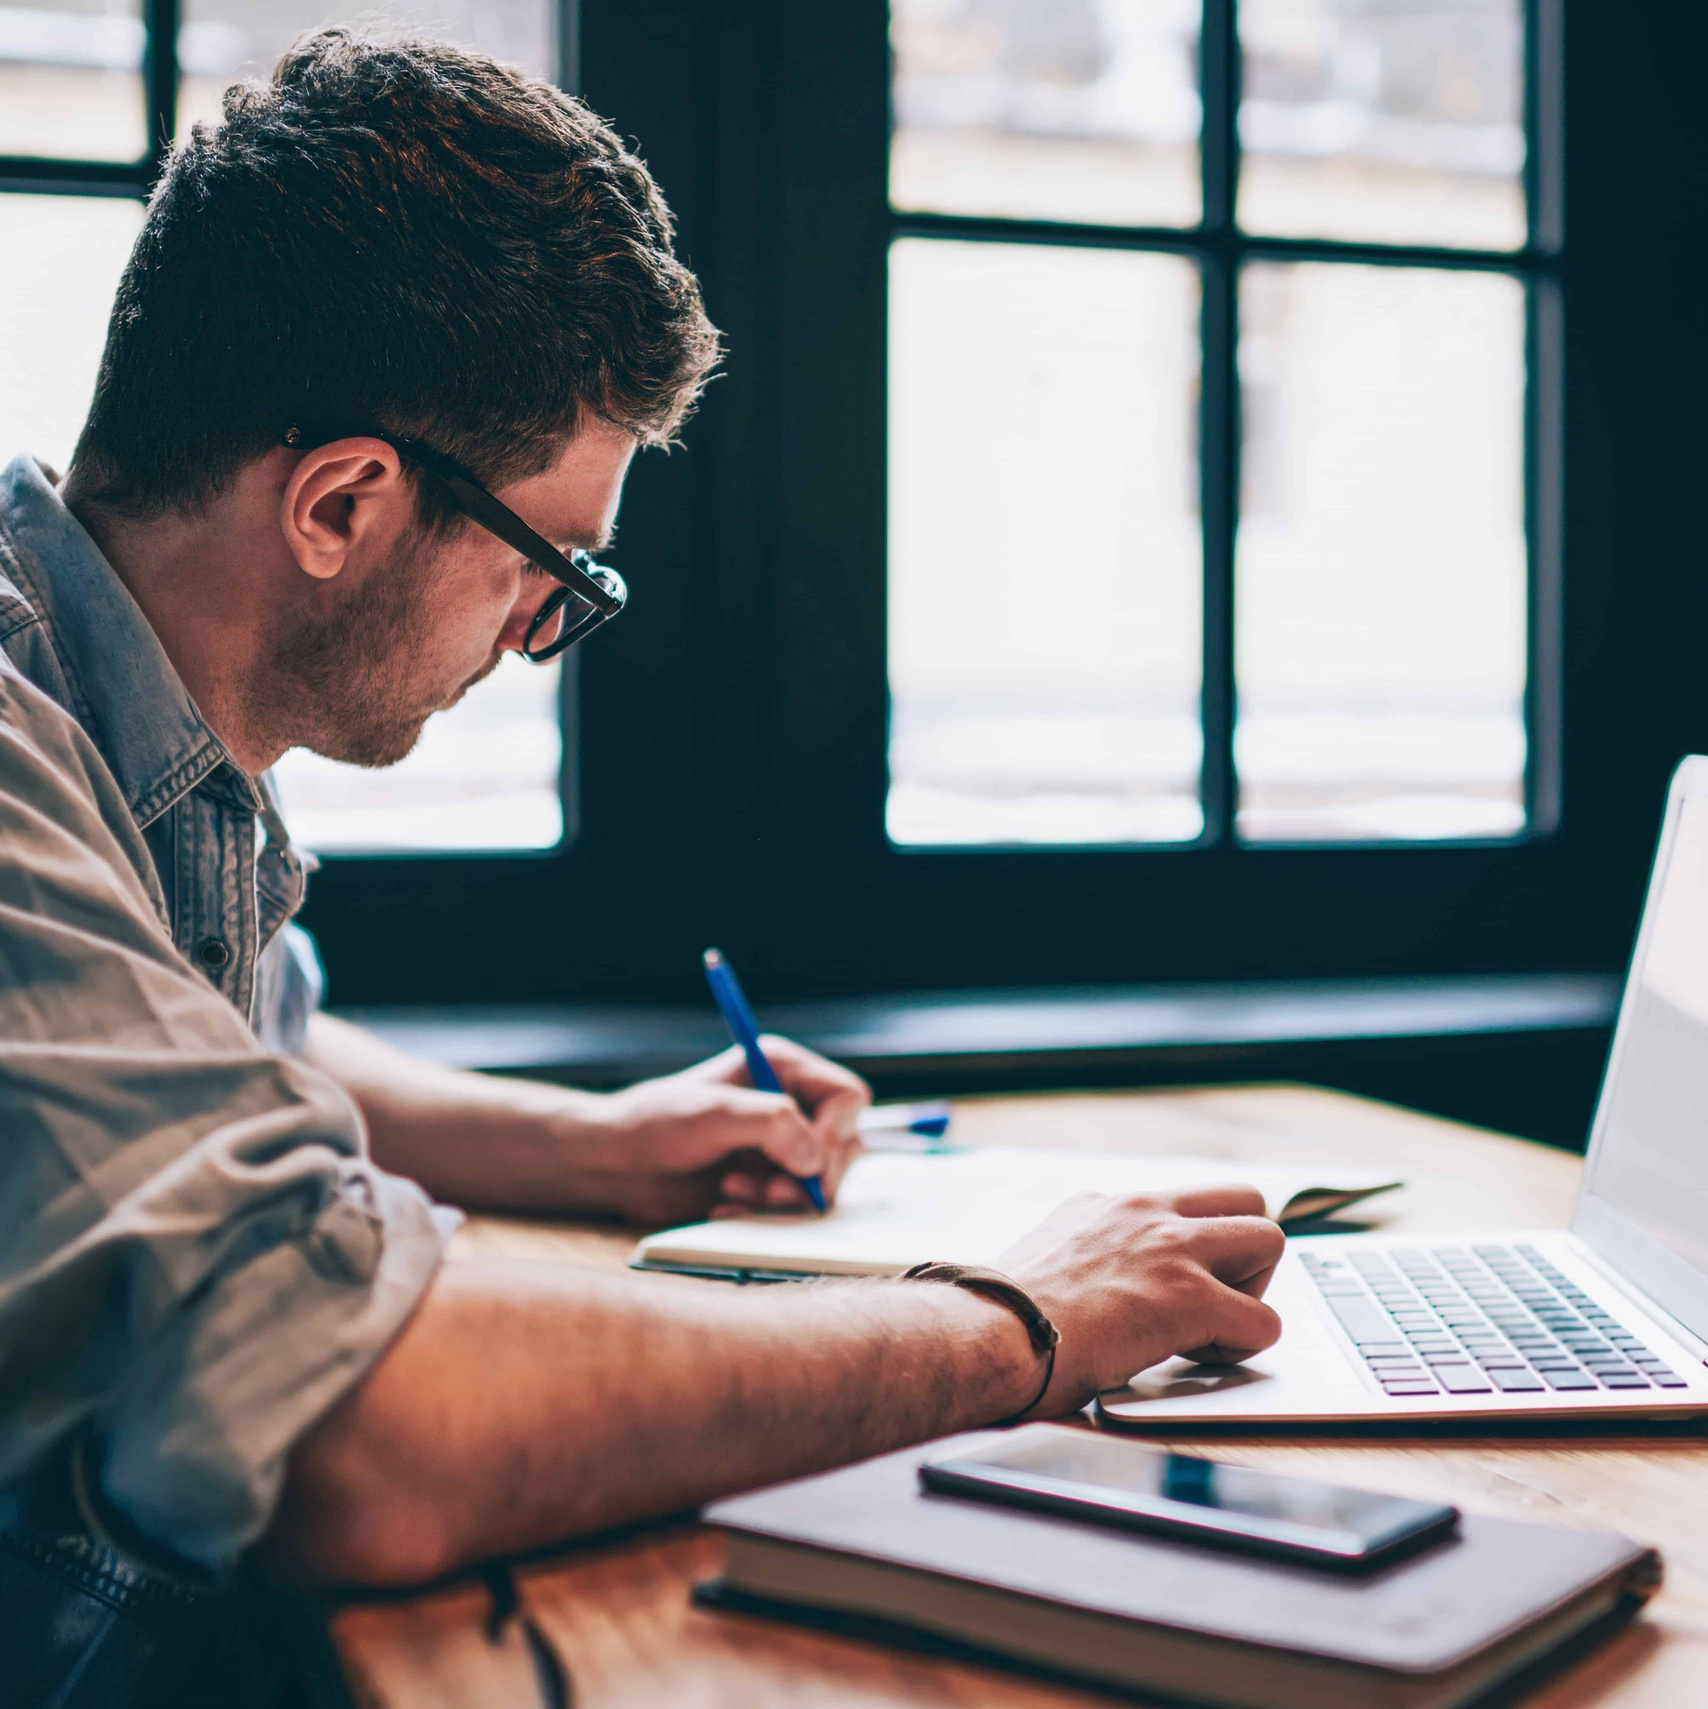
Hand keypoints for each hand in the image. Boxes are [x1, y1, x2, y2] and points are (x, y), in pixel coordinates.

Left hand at [569, 1036, 868, 1224]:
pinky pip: (796, 1206)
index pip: (846, 1097)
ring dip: (786, 1198)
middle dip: (810, 1175)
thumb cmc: (655, 1125)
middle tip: (770, 1193)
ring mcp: (782, 1146)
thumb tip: (815, 1160)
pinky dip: (768, 1214)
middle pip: (844, 1144)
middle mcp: (790, 1103)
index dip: (835, 1132)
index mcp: (782, 1068)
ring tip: (736, 1195)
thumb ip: (772, 1124)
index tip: (806, 1161)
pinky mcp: (769, 1182)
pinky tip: (728, 1207)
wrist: (616, 1165)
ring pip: (824, 1179)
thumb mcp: (713, 1114)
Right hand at [996, 1186, 1284, 1417]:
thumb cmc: (1003, 1316)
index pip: (1184, 1203)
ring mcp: (1171, 1248)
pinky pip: (1263, 1320)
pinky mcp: (1189, 1298)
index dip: (1193, 1248)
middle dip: (1243, 1254)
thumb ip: (1089, 1256)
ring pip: (1269, 1239)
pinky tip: (1196, 1361)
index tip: (1174, 1286)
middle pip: (1245, 1199)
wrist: (990, 1333)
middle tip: (1212, 1301)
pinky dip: (1243, 1347)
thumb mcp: (1049, 1257)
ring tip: (1210, 1330)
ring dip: (1253, 1291)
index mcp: (1108, 1204)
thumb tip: (1100, 1288)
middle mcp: (1145, 1210)